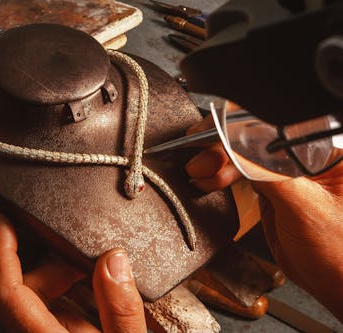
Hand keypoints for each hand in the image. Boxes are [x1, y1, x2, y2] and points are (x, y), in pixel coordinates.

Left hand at [0, 214, 146, 332]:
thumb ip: (121, 309)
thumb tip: (113, 260)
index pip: (8, 294)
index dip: (0, 253)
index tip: (2, 223)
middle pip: (23, 294)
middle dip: (50, 268)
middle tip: (83, 260)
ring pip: (35, 306)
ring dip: (60, 284)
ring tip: (91, 276)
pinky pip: (50, 318)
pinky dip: (68, 302)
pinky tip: (94, 299)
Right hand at [185, 116, 342, 320]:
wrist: (336, 285)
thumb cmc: (340, 252)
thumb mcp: (305, 207)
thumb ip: (271, 175)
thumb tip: (234, 150)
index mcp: (326, 155)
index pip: (275, 131)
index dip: (239, 132)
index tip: (211, 139)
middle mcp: (306, 160)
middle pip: (255, 141)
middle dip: (222, 150)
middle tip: (200, 164)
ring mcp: (288, 175)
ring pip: (245, 156)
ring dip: (217, 163)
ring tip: (200, 173)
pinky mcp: (273, 191)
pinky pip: (243, 174)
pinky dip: (223, 175)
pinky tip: (210, 179)